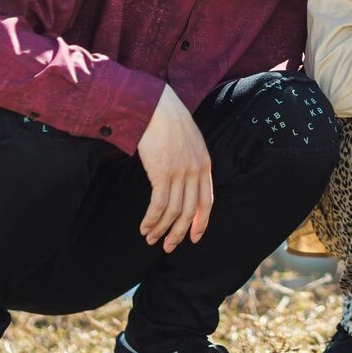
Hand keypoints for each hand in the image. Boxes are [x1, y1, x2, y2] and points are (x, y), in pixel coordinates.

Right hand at [135, 85, 212, 251]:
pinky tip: (144, 227)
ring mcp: (180, 173)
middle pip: (189, 212)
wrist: (156, 106)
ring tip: (150, 238)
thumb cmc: (167, 122)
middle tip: (167, 247)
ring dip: (160, 229)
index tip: (193, 238)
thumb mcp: (188, 141)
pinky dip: (151, 220)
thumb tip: (183, 181)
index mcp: (205, 164)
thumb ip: (190, 161)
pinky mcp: (162, 173)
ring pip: (172, 212)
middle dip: (178, 233)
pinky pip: (158, 206)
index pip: (206, 202)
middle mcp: (196, 171)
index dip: (200, 223)